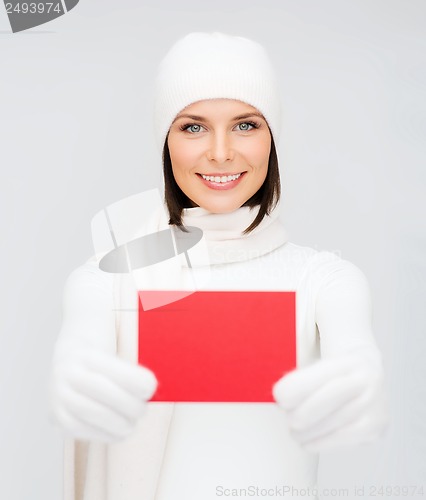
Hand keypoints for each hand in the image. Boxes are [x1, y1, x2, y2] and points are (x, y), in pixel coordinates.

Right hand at [49, 346, 156, 442]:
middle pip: (100, 387)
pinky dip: (106, 434)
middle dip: (127, 403)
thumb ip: (131, 374)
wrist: (68, 369)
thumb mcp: (114, 359)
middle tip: (142, 409)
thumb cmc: (101, 367)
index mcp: (85, 354)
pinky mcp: (58, 419)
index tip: (152, 387)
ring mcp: (59, 396)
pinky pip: (83, 430)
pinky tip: (118, 431)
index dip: (132, 378)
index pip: (109, 365)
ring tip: (132, 423)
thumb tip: (150, 391)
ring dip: (118, 422)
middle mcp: (68, 373)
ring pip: (90, 411)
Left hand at [272, 347, 388, 452]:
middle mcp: (366, 380)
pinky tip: (308, 441)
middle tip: (288, 418)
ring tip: (295, 432)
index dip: (299, 385)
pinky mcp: (376, 428)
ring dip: (309, 431)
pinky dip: (321, 442)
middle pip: (331, 396)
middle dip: (304, 412)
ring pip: (337, 421)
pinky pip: (344, 439)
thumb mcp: (319, 367)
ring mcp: (375, 404)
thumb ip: (301, 381)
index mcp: (349, 360)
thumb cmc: (336, 375)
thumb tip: (282, 399)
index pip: (324, 372)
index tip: (278, 395)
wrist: (369, 376)